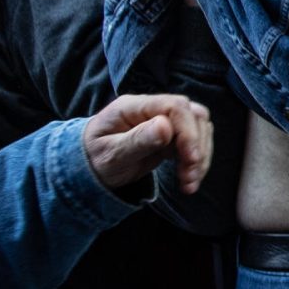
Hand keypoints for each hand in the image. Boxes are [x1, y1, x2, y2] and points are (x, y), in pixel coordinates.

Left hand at [82, 94, 212, 193]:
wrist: (87, 166)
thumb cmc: (94, 159)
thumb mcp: (111, 154)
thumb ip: (137, 140)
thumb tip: (166, 126)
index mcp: (134, 106)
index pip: (175, 106)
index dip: (189, 132)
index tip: (191, 159)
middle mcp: (152, 108)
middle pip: (193, 115)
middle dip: (197, 147)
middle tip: (189, 177)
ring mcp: (163, 120)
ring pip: (199, 128)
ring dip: (200, 156)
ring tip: (189, 182)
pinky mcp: (171, 135)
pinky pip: (194, 142)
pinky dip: (197, 160)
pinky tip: (188, 179)